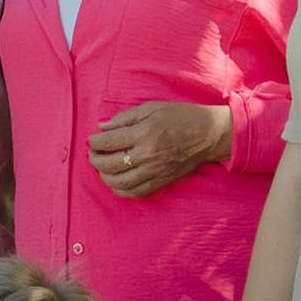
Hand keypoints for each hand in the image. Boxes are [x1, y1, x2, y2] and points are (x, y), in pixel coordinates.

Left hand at [87, 100, 231, 200]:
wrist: (208, 134)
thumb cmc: (180, 117)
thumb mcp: (151, 108)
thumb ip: (125, 118)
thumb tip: (102, 127)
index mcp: (144, 133)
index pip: (109, 142)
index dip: (95, 142)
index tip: (92, 140)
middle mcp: (147, 155)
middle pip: (110, 165)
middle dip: (96, 160)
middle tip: (93, 154)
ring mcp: (155, 171)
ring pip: (120, 183)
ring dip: (105, 177)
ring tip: (102, 168)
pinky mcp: (161, 181)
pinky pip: (135, 192)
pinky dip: (121, 190)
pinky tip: (116, 182)